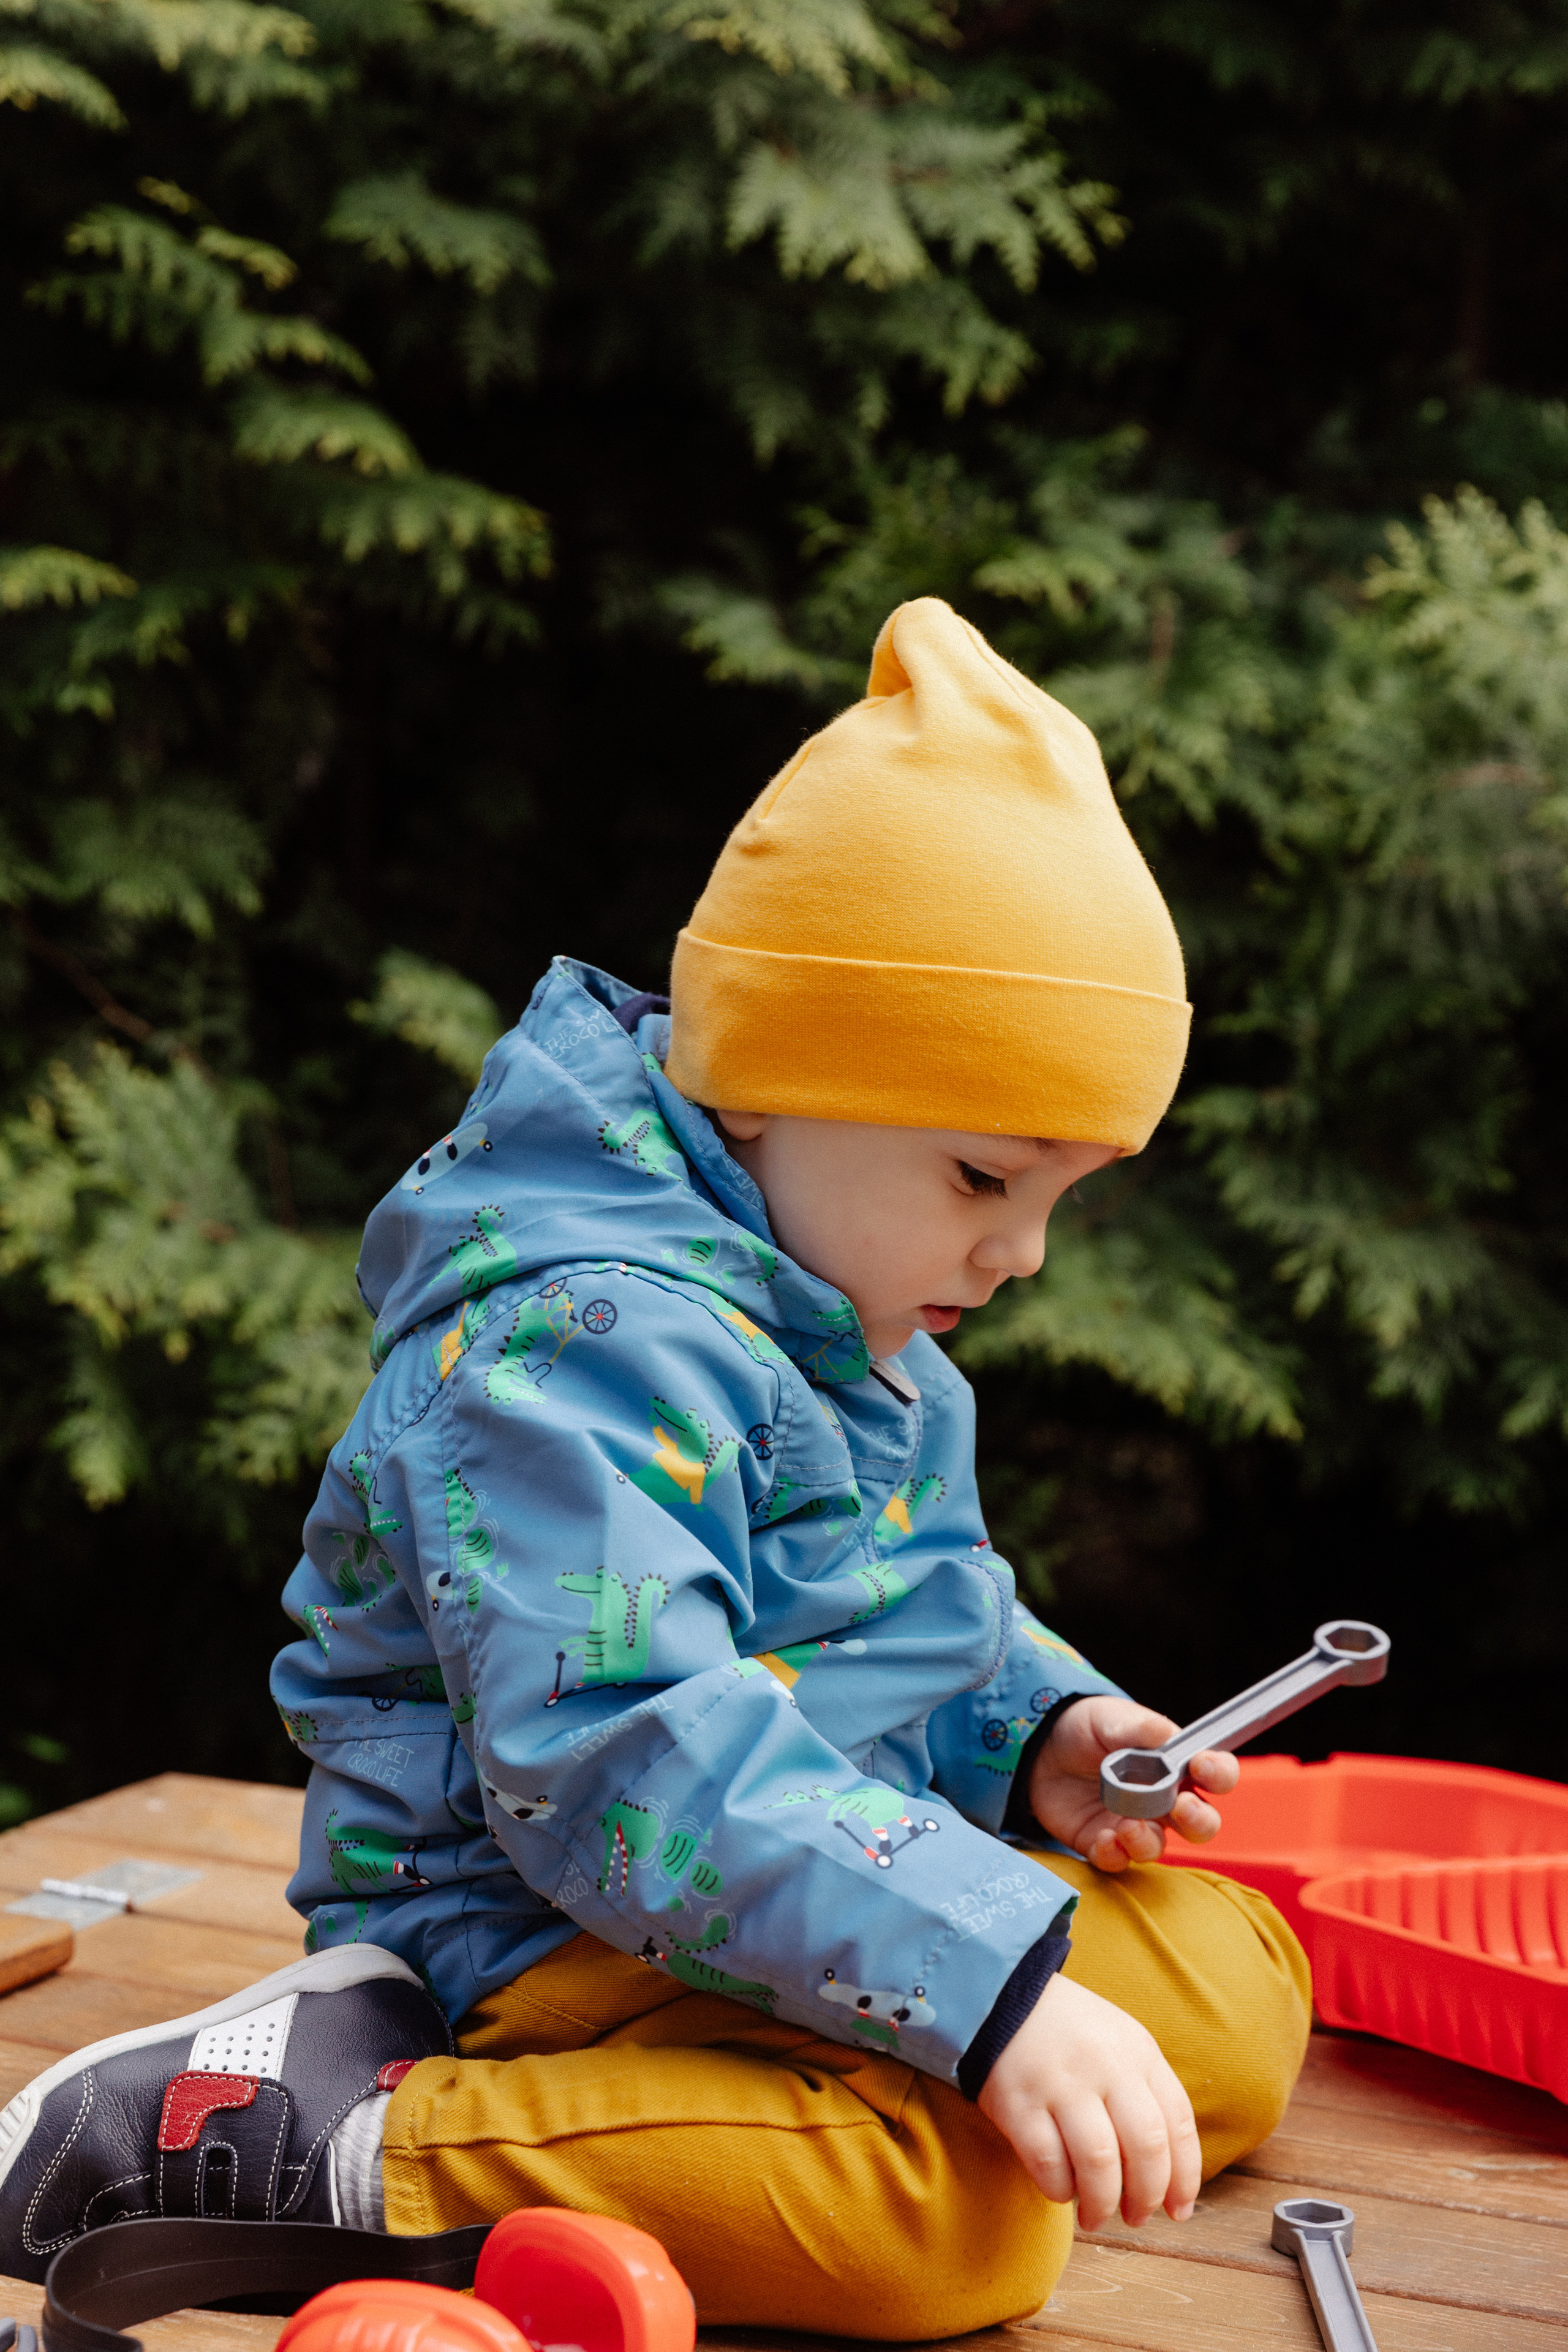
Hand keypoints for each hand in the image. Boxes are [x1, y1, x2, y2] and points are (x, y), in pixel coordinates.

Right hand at [978, 1970, 1200, 2227]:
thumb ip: (1146, 2098)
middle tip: (1136, 2219)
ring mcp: (1061, 2084)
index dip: (1185, 2176)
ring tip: (1096, 2217)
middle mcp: (1105, 2066)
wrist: (1001, 2000)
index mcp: (1138, 2052)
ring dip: (1103, 2204)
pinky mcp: (1018, 2104)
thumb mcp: (1121, 2046)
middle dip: (1147, 2197)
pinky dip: (1060, 2189)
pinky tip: (1061, 2191)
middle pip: (1145, 2148)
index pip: (1177, 2122)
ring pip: (1100, 2163)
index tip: (1179, 2211)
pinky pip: (1048, 2163)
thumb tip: (1166, 2180)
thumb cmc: (1071, 2036)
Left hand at [1028, 1697, 1238, 1870]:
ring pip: (1160, 1847)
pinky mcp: (1105, 1843)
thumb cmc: (1086, 1728)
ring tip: (1129, 1825)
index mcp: (1175, 1765)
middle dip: (1199, 1821)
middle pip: (1202, 1823)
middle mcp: (1164, 1800)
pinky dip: (1115, 1855)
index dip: (1219, 1773)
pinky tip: (1103, 1839)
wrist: (1040, 1749)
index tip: (1202, 1767)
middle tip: (1180, 1806)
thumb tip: (1167, 1733)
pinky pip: (1119, 1861)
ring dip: (1149, 1841)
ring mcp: (1136, 1825)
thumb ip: (1139, 1726)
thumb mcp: (1110, 1718)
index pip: (1217, 1774)